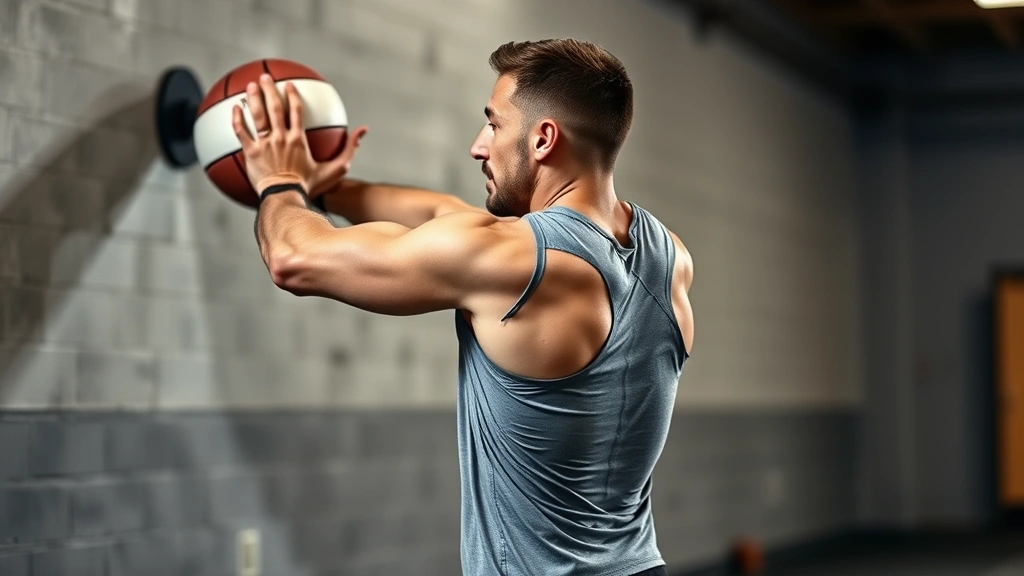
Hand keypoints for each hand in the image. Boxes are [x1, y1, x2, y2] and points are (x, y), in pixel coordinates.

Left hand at [231, 74, 366, 198]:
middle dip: (270, 89)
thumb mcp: (335, 170)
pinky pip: (241, 132)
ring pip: (258, 115)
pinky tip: (235, 108)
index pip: (296, 111)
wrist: (286, 198)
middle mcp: (281, 138)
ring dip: (254, 98)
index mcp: (299, 139)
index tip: (289, 85)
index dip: (293, 95)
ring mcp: (265, 144)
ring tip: (251, 85)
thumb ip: (350, 149)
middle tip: (266, 77)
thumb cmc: (310, 186)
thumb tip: (362, 131)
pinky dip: (237, 118)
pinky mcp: (251, 153)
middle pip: (274, 107)